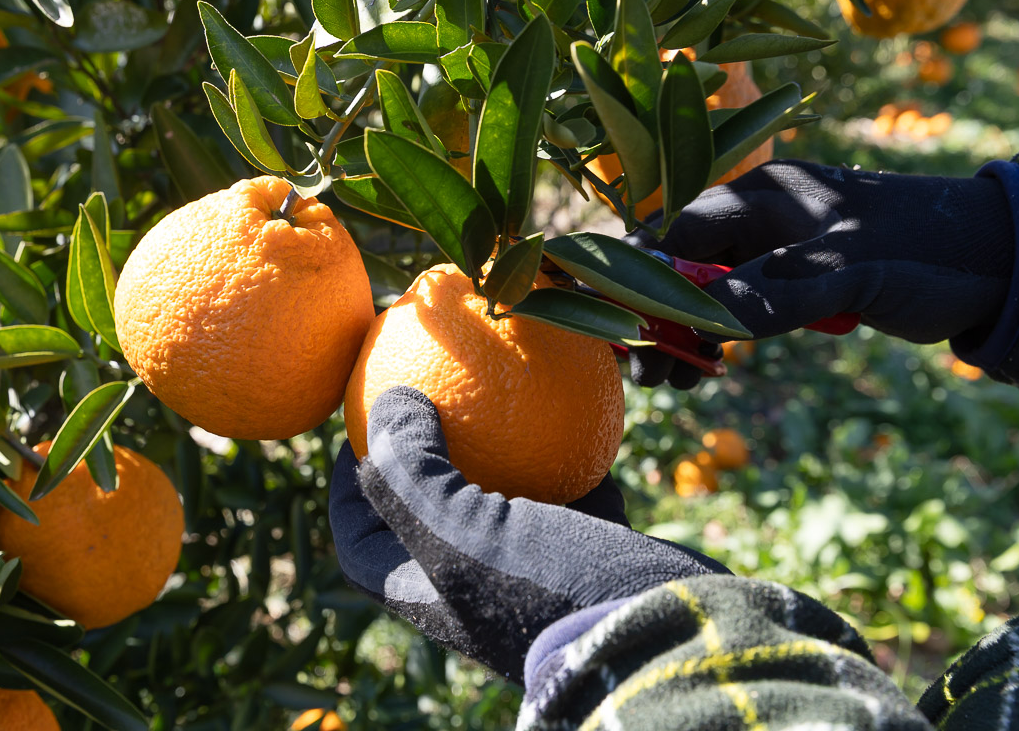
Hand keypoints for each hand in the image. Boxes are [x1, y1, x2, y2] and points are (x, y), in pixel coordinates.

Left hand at [328, 386, 728, 682]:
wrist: (670, 637)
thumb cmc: (552, 589)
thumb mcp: (460, 535)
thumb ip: (408, 472)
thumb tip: (388, 400)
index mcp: (432, 592)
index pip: (362, 536)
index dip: (348, 483)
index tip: (358, 422)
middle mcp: (479, 581)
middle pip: (432, 506)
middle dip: (425, 450)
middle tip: (427, 385)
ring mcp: (538, 566)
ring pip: (506, 490)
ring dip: (499, 441)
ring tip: (496, 382)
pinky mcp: (594, 548)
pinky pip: (572, 487)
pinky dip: (568, 447)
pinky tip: (572, 398)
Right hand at [626, 159, 1016, 386]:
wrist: (1000, 261)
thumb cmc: (930, 251)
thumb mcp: (851, 271)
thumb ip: (778, 291)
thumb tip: (705, 322)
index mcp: (765, 194)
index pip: (678, 233)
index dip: (644, 281)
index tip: (628, 333)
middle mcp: (761, 216)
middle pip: (682, 264)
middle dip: (658, 317)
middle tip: (652, 372)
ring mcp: (776, 247)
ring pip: (705, 288)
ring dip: (684, 332)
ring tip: (676, 379)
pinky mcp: (794, 278)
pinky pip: (737, 304)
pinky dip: (718, 334)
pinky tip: (712, 365)